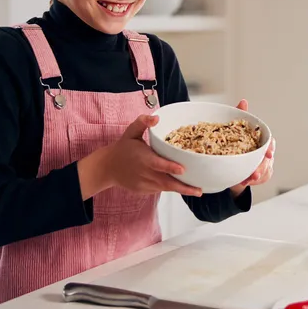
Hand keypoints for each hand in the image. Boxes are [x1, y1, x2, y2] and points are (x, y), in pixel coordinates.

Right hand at [78, 114, 202, 199]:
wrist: (108, 167)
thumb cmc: (123, 148)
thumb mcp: (130, 132)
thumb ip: (142, 122)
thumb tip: (156, 118)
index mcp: (143, 158)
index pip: (158, 164)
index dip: (170, 167)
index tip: (183, 169)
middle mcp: (144, 173)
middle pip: (165, 182)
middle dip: (183, 187)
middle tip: (199, 189)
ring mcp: (144, 184)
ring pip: (165, 188)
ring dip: (180, 190)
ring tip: (196, 190)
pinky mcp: (144, 190)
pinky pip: (160, 190)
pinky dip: (170, 188)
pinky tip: (182, 187)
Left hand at [230, 99, 275, 195]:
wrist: (231, 158)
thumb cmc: (236, 140)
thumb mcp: (236, 127)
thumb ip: (241, 115)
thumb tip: (244, 101)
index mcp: (261, 140)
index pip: (269, 143)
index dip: (269, 148)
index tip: (268, 153)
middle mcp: (265, 152)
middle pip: (268, 160)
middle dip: (261, 168)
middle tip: (253, 175)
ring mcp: (264, 164)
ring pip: (265, 172)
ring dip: (256, 177)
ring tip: (245, 181)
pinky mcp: (261, 175)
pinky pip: (261, 179)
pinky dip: (253, 182)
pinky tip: (244, 182)